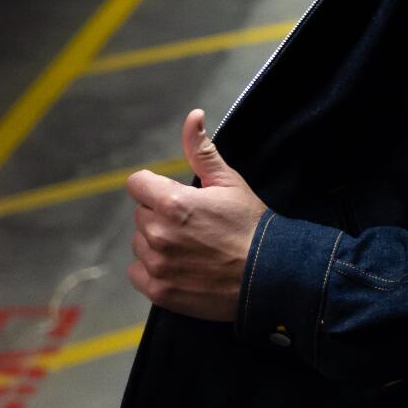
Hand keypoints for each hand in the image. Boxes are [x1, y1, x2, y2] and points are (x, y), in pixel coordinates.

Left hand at [124, 109, 267, 322]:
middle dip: (160, 215)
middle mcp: (157, 233)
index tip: (177, 197)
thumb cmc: (251, 224)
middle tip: (194, 225)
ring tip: (190, 247)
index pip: (138, 184)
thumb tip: (193, 116)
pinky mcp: (159, 290)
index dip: (157, 188)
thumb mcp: (230, 182)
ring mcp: (157, 264)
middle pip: (141, 215)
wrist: (270, 273)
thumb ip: (202, 150)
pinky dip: (153, 270)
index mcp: (171, 202)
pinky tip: (180, 266)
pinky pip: (137, 272)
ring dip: (157, 243)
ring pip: (140, 244)